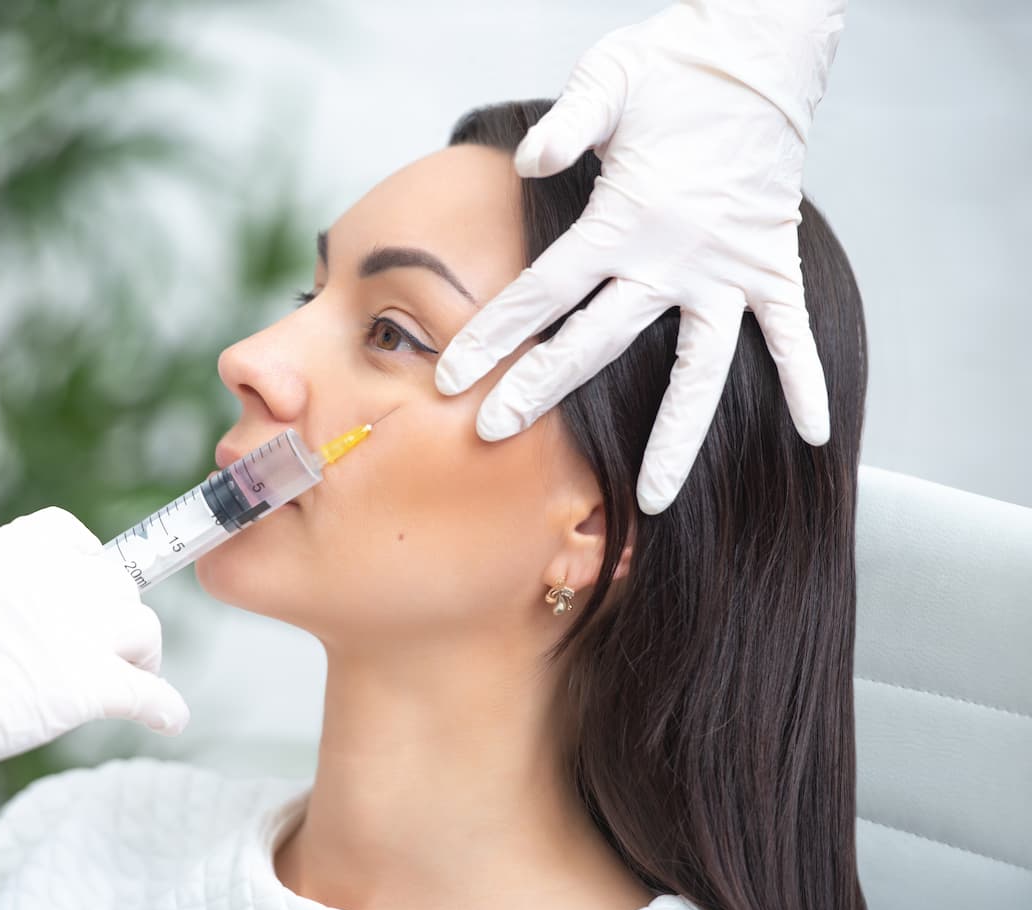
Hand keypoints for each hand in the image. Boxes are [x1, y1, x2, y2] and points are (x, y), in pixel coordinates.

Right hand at [0, 507, 187, 807]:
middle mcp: (59, 573)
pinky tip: (168, 719)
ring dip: (140, 659)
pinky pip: (148, 692)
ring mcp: (77, 627)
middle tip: (96, 656)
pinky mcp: (85, 682)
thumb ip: (5, 593)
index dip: (87, 580)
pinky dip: (163, 707)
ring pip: (143, 630)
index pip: (80, 544)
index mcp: (20, 543)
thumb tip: (31, 626)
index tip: (77, 606)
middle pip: (118, 587)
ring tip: (130, 684)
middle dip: (112, 622)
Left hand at [436, 0, 845, 512]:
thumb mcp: (608, 78)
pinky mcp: (771, 265)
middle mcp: (673, 256)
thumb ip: (566, 126)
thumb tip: (522, 162)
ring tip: (652, 500)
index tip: (452, 379)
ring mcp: (727, 269)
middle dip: (542, 390)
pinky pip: (791, 333)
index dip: (495, 334)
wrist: (760, 54)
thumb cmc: (674, 68)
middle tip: (495, 436)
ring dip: (676, 436)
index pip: (544, 290)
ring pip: (702, 369)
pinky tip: (812, 434)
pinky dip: (805, 378)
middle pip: (598, 340)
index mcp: (624, 218)